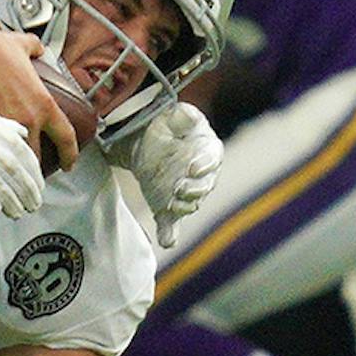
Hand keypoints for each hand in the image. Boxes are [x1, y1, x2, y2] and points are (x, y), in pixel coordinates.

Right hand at [0, 29, 77, 171]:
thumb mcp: (24, 45)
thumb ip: (36, 50)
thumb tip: (38, 50)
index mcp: (43, 104)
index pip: (65, 138)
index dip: (69, 155)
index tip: (68, 163)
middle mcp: (27, 119)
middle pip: (37, 157)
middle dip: (34, 169)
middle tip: (30, 172)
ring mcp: (4, 125)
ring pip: (12, 159)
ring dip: (12, 167)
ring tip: (8, 171)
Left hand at [112, 103, 221, 247]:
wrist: (144, 141)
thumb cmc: (166, 124)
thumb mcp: (173, 114)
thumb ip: (183, 116)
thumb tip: (187, 115)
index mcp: (207, 150)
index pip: (212, 159)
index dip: (204, 164)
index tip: (192, 167)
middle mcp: (202, 176)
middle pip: (204, 186)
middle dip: (193, 189)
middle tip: (179, 188)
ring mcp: (185, 193)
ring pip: (189, 204)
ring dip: (181, 206)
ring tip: (171, 204)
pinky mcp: (168, 207)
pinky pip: (171, 223)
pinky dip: (170, 233)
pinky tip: (167, 240)